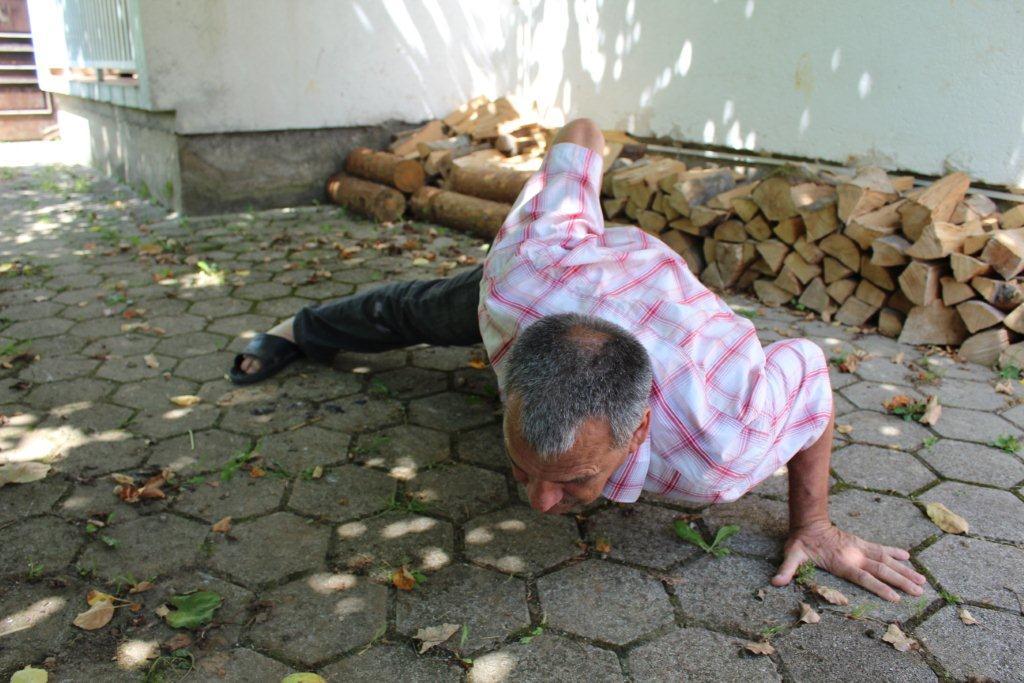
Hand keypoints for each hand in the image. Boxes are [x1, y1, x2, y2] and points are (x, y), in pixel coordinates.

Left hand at [770, 522, 926, 601]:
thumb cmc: (801, 543)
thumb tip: (775, 582)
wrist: (808, 522)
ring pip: (886, 560)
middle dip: (901, 581)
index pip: (863, 577)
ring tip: (922, 580)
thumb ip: (786, 569)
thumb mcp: (791, 555)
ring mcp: (859, 548)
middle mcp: (854, 555)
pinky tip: (908, 557)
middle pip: (881, 570)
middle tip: (919, 591)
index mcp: (841, 562)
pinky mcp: (861, 542)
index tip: (896, 597)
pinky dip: (895, 552)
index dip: (879, 587)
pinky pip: (881, 548)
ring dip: (904, 570)